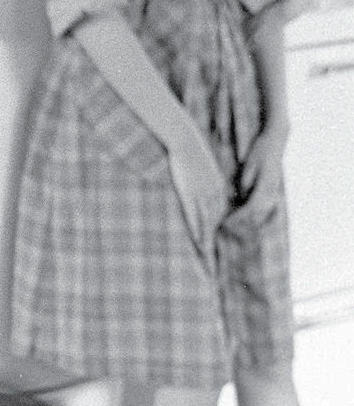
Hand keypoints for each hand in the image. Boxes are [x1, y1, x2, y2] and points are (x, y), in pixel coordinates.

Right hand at [167, 132, 229, 260]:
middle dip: (214, 245)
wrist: (186, 140)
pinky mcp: (189, 194)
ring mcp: (202, 195)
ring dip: (207, 243)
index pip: (219, 216)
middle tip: (212, 264)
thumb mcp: (203, 166)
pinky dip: (197, 230)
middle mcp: (214, 194)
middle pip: (215, 224)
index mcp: (218, 188)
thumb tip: (202, 187)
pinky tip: (199, 242)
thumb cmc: (191, 150)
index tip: (217, 248)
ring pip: (207, 224)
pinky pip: (195, 217)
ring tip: (207, 260)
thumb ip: (204, 180)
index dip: (217, 233)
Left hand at [236, 120, 287, 226]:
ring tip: (234, 226)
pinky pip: (266, 209)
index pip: (251, 208)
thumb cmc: (261, 150)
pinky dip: (255, 217)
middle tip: (226, 226)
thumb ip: (246, 182)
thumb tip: (240, 197)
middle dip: (242, 224)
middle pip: (258, 215)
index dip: (239, 218)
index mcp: (265, 185)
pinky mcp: (273, 190)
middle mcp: (272, 191)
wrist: (276, 140)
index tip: (226, 222)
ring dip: (249, 223)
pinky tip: (246, 220)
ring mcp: (274, 191)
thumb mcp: (249, 164)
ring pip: (263, 214)